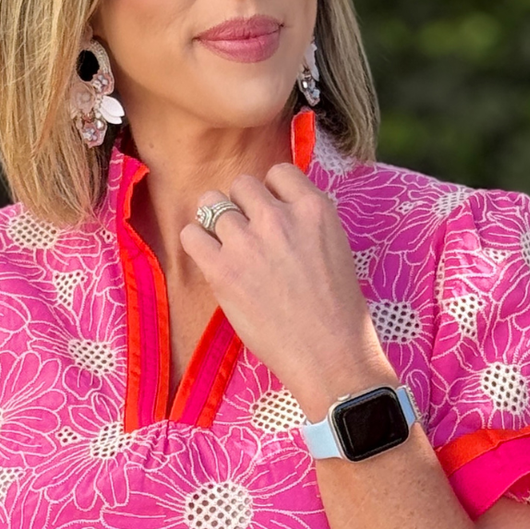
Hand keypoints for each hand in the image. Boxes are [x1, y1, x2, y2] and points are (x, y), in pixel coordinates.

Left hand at [179, 165, 393, 420]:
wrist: (331, 355)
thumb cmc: (338, 311)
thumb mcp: (335, 247)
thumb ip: (305, 222)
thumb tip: (273, 211)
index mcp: (314, 209)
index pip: (278, 173)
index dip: (271, 195)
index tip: (273, 219)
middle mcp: (280, 217)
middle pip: (241, 185)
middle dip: (242, 208)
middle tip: (249, 239)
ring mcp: (249, 242)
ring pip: (211, 203)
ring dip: (216, 225)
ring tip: (229, 252)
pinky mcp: (223, 270)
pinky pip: (191, 234)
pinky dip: (196, 244)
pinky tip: (212, 262)